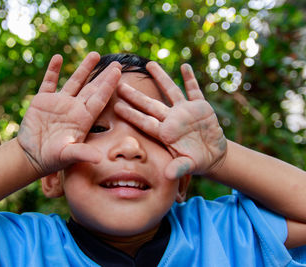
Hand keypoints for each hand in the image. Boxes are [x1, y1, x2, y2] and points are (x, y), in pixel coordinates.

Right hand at [17, 52, 121, 175]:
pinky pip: (49, 82)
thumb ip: (82, 153)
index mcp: (83, 119)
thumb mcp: (68, 155)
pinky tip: (58, 57)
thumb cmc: (52, 158)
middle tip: (117, 62)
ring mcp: (59, 103)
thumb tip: (100, 159)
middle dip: (104, 75)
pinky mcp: (43, 100)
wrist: (31, 156)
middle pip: (92, 88)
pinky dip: (53, 70)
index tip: (119, 72)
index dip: (109, 85)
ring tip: (95, 54)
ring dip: (84, 68)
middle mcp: (74, 108)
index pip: (100, 99)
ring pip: (75, 81)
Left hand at [114, 62, 225, 178]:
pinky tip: (184, 66)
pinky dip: (190, 79)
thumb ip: (178, 168)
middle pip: (150, 104)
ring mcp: (184, 111)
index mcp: (164, 133)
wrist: (212, 155)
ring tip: (149, 64)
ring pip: (170, 91)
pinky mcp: (200, 107)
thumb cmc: (195, 161)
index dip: (131, 114)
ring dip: (161, 78)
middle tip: (119, 83)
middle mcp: (171, 119)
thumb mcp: (187, 165)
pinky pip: (194, 90)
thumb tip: (168, 175)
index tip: (116, 106)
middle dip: (135, 95)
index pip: (144, 121)